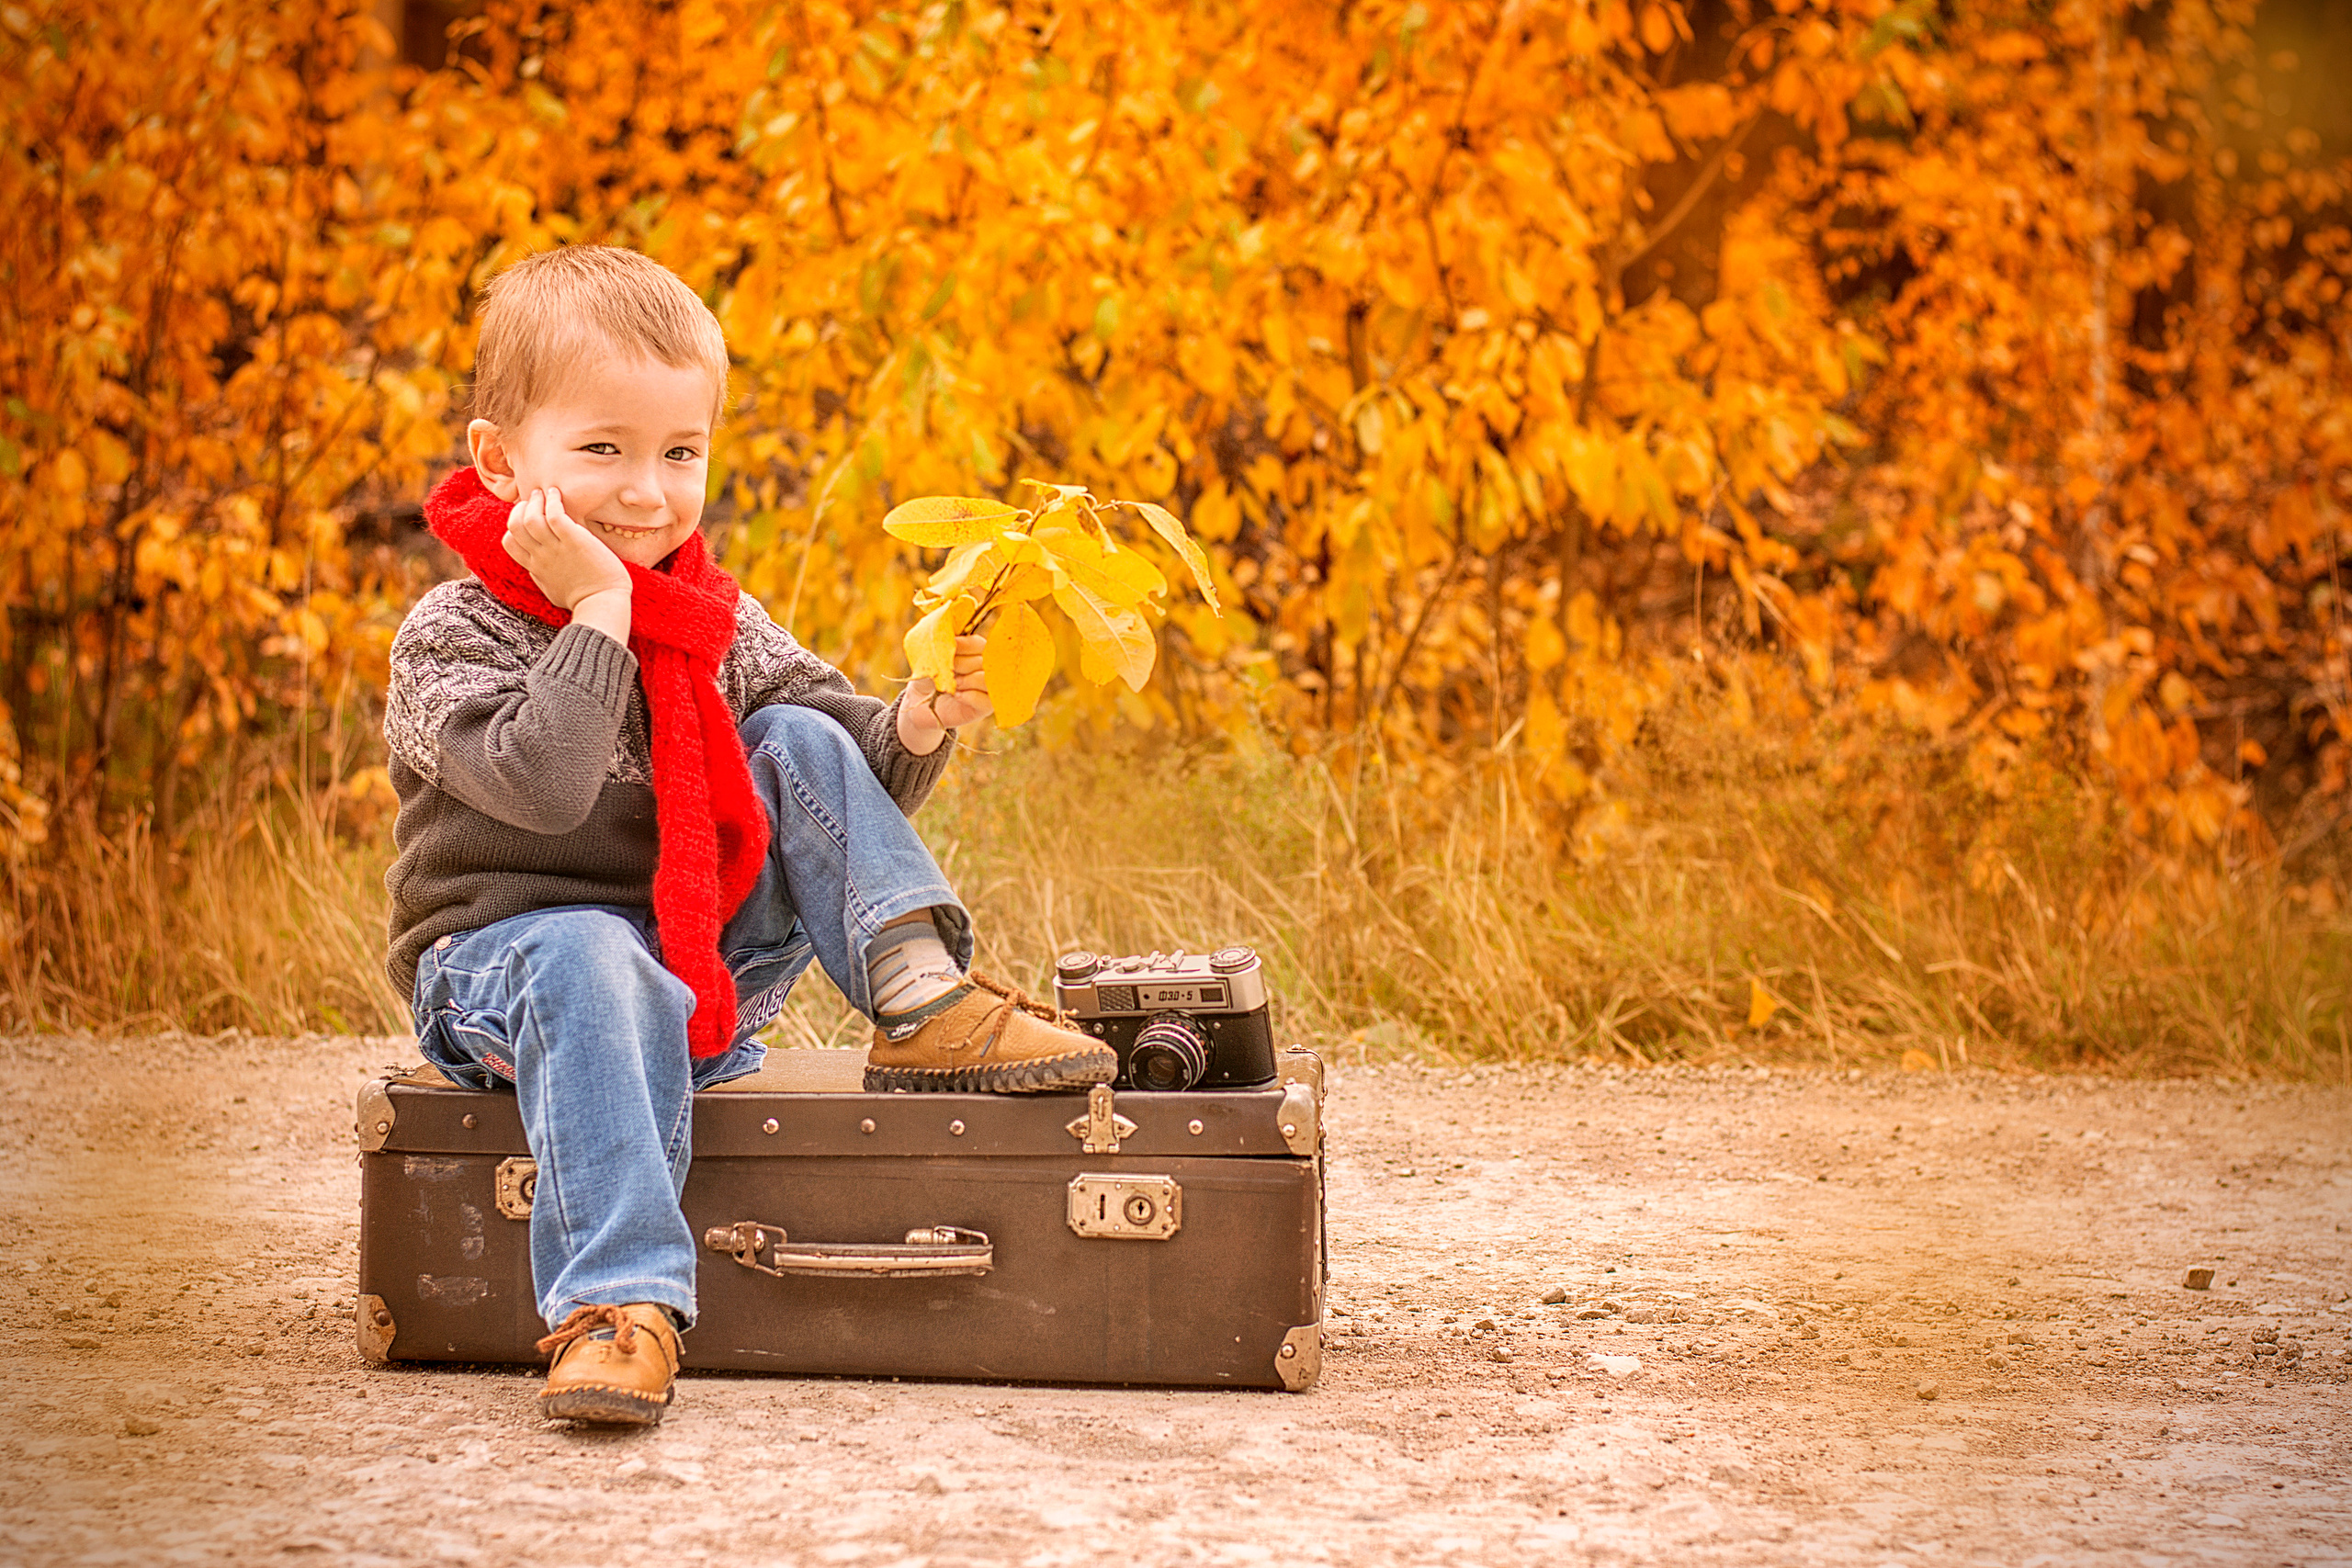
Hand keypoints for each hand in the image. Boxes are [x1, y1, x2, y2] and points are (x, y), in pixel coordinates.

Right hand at [502, 486, 631, 642]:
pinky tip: (557, 494)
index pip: (509, 542)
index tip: (525, 517)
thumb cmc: (582, 599)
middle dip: (520, 508)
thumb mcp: (552, 589)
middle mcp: (541, 556)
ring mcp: (556, 548)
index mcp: (535, 567)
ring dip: (535, 501)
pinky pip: (554, 515)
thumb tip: (535, 568)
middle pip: (515, 526)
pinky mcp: (574, 540)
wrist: (602, 603)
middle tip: (533, 499)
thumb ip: (542, 575)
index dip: (513, 526)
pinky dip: (552, 501)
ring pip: (530, 518)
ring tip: (544, 492)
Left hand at [900, 634, 991, 753]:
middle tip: (949, 670)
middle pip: (983, 661)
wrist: (919, 702)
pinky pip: (987, 700)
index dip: (965, 645)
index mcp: (973, 653)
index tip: (949, 648)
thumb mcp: (930, 658)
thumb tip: (947, 634)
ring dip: (968, 680)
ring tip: (953, 684)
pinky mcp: (985, 707)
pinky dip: (970, 696)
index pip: (978, 644)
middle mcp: (984, 669)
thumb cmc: (927, 676)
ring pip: (987, 680)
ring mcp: (986, 688)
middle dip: (963, 664)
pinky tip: (957, 696)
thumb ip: (939, 645)